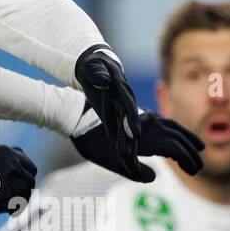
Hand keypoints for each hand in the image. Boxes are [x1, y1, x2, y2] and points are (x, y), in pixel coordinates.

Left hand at [72, 106, 204, 181]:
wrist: (80, 120)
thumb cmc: (96, 145)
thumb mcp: (115, 164)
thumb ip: (137, 172)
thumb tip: (154, 175)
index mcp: (149, 137)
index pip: (177, 149)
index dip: (188, 160)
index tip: (194, 172)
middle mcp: (151, 124)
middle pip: (179, 137)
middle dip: (191, 152)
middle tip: (199, 166)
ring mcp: (146, 118)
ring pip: (174, 127)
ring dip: (187, 138)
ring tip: (198, 148)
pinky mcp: (140, 116)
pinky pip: (164, 122)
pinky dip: (175, 130)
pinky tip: (175, 137)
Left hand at [74, 46, 139, 173]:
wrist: (95, 66)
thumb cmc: (94, 65)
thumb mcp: (94, 66)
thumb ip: (98, 73)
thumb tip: (104, 81)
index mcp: (120, 89)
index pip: (128, 106)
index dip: (131, 121)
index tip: (135, 135)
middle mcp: (124, 101)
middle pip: (130, 123)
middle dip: (130, 141)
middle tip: (131, 157)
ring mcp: (121, 108)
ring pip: (126, 130)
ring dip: (127, 145)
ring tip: (128, 164)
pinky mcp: (115, 115)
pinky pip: (119, 131)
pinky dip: (122, 143)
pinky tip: (124, 159)